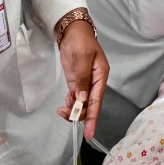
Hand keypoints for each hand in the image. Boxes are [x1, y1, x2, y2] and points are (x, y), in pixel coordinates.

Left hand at [55, 16, 108, 139]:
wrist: (72, 31)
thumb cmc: (80, 41)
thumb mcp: (82, 58)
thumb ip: (83, 79)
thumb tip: (82, 99)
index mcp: (101, 76)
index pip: (97, 101)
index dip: (93, 118)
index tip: (89, 133)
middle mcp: (95, 82)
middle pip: (90, 105)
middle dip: (79, 114)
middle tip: (64, 114)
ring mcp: (85, 83)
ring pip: (82, 103)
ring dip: (73, 110)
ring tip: (62, 110)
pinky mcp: (76, 81)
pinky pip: (75, 98)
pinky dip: (70, 103)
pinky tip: (65, 103)